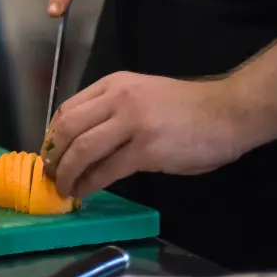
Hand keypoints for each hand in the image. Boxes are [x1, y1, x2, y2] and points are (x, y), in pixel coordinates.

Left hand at [41, 72, 245, 198]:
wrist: (227, 112)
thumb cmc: (186, 107)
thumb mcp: (140, 95)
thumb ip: (111, 111)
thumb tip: (79, 141)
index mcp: (113, 84)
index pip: (67, 109)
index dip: (52, 135)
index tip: (49, 153)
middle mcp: (117, 99)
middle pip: (67, 128)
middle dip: (53, 155)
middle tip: (50, 173)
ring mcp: (131, 123)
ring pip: (82, 149)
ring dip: (67, 173)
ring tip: (63, 187)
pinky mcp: (146, 149)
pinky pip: (106, 170)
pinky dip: (90, 184)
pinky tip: (84, 192)